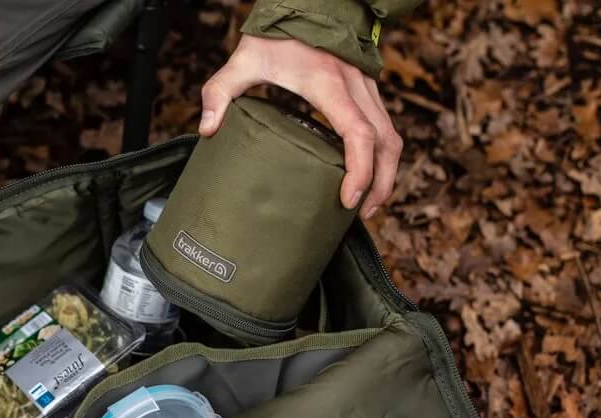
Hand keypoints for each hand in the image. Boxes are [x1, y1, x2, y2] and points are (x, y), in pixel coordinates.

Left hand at [200, 35, 401, 219]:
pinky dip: (381, 156)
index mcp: (329, 84)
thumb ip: (220, 92)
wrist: (307, 5)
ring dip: (386, 173)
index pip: (357, 133)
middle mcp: (356, 88)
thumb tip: (208, 129)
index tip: (348, 199)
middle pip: (386, 142)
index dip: (359, 170)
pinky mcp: (367, 92)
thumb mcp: (243, 60)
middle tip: (361, 214)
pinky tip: (365, 175)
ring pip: (392, 136)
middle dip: (381, 184)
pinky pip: (385, 127)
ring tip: (366, 203)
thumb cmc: (276, 34)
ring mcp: (366, 89)